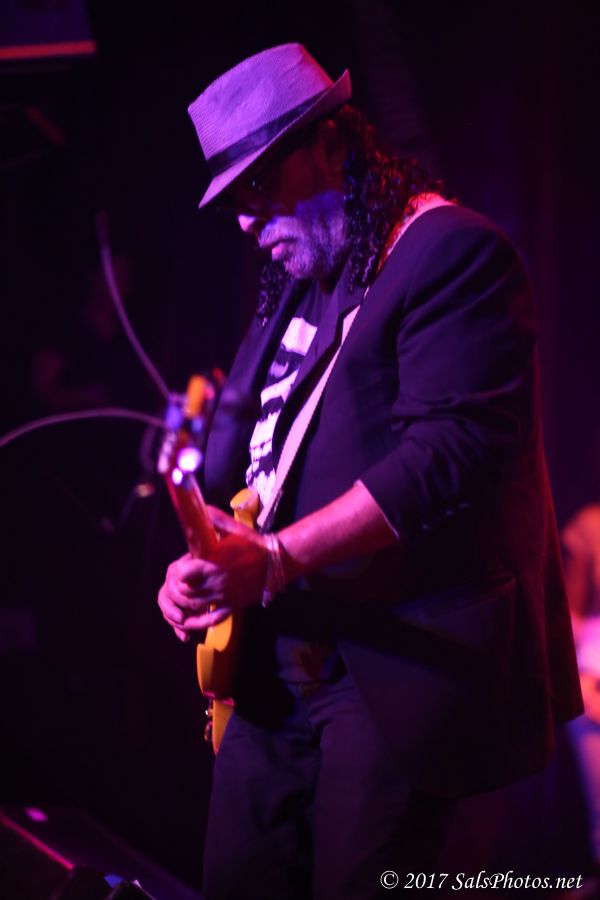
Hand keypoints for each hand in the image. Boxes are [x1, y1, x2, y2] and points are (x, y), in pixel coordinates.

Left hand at [157, 506, 268, 640]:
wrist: (276, 562)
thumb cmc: (253, 544)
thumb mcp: (233, 529)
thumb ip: (215, 519)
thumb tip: (202, 508)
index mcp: (213, 563)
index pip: (182, 574)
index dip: (177, 572)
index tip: (180, 567)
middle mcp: (216, 582)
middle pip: (184, 592)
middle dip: (178, 588)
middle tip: (180, 582)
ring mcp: (224, 596)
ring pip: (194, 607)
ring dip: (186, 602)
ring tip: (186, 595)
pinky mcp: (232, 607)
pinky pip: (210, 620)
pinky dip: (197, 622)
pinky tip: (192, 619)